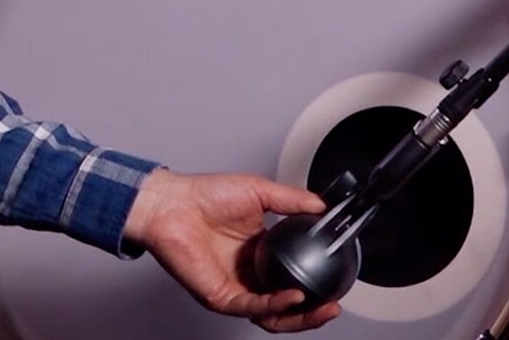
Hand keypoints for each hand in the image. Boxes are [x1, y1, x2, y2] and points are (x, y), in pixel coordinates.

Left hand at [122, 168, 340, 332]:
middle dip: (313, 312)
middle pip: (286, 306)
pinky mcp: (220, 296)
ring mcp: (235, 287)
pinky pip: (252, 307)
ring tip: (320, 308)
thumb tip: (321, 206)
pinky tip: (292, 296)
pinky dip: (275, 304)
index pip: (293, 278)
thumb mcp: (260, 192)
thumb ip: (293, 200)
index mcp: (260, 252)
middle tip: (333, 305)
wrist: (172, 201)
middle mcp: (249, 274)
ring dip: (299, 317)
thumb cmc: (203, 195)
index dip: (315, 284)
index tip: (336, 280)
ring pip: (272, 316)